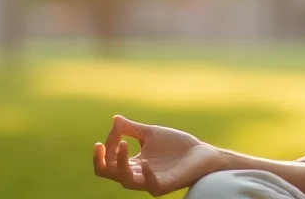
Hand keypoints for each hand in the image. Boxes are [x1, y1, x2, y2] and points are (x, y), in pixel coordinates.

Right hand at [92, 115, 226, 195]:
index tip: (117, 124)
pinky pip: (150, 186)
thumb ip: (132, 129)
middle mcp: (138, 174)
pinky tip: (146, 161)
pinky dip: (146, 175)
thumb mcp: (150, 133)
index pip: (109, 158)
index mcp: (132, 164)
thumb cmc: (177, 145)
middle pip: (108, 173)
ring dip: (119, 163)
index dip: (109, 142)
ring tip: (123, 144)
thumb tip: (115, 118)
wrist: (202, 153)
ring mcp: (150, 181)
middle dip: (102, 158)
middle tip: (102, 143)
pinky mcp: (165, 185)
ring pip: (125, 181)